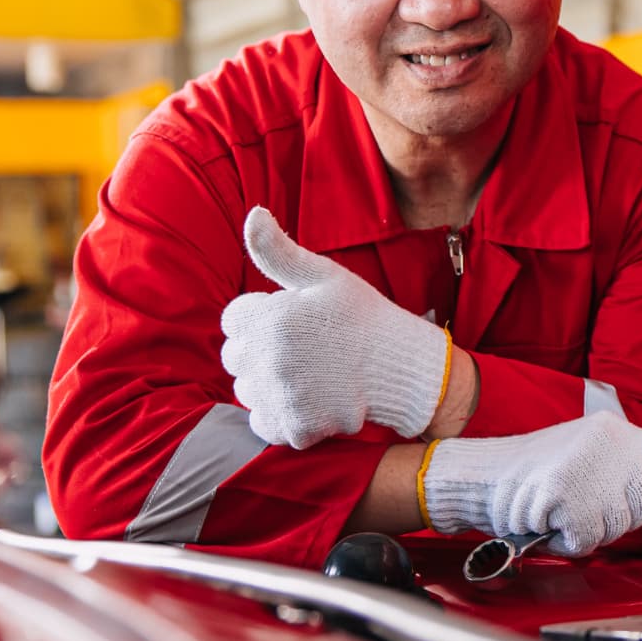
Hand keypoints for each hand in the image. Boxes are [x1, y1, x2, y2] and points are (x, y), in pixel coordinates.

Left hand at [221, 207, 449, 448]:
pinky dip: (282, 417)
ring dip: (270, 386)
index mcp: (271, 317)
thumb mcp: (326, 276)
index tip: (295, 322)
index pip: (234, 320)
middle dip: (262, 352)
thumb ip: (280, 250)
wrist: (408, 368)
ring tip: (309, 375)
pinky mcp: (294, 427)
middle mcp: (270, 358)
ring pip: (248, 392)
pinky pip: (264, 424)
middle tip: (305, 351)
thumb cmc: (366, 317)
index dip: (263, 317)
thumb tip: (253, 213)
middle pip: (236, 358)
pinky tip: (310, 400)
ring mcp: (282, 395)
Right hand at [421, 414, 641, 555]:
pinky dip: (564, 540)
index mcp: (618, 431)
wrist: (481, 475)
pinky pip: (585, 537)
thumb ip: (621, 473)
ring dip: (586, 530)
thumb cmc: (531, 475)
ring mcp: (591, 465)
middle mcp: (612, 441)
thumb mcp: (586, 457)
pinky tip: (545, 520)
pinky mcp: (569, 491)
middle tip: (579, 509)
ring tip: (556, 510)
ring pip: (615, 526)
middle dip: (615, 520)